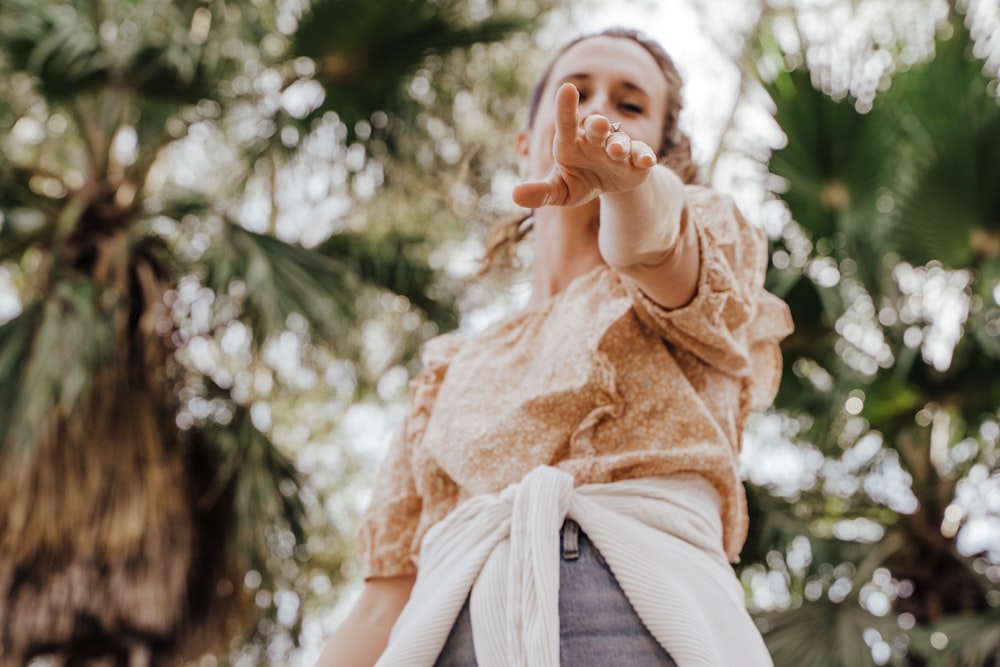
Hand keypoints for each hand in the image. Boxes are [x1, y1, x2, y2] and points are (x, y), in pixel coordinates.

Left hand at [512, 83, 658, 209]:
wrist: (610, 187)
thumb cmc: (578, 181)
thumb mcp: (559, 191)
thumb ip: (540, 192)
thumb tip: (515, 195)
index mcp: (571, 144)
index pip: (566, 124)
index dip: (566, 108)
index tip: (566, 88)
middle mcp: (595, 141)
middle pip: (596, 129)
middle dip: (597, 126)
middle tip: (596, 124)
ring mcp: (617, 149)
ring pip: (620, 141)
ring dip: (619, 145)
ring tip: (616, 151)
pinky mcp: (637, 161)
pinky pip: (642, 154)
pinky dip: (644, 156)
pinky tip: (646, 160)